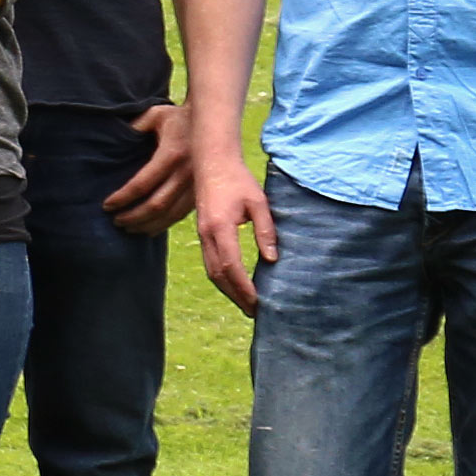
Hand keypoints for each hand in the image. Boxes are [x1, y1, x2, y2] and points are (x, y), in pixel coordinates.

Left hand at [97, 103, 195, 231]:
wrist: (213, 121)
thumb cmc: (177, 117)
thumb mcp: (154, 116)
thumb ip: (134, 128)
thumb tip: (112, 144)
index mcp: (172, 154)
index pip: (142, 184)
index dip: (123, 198)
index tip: (107, 205)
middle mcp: (187, 172)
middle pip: (156, 205)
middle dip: (133, 216)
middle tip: (115, 221)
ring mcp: (197, 185)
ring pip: (170, 214)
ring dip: (147, 225)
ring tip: (127, 228)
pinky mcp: (202, 192)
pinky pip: (181, 214)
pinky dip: (163, 225)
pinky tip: (149, 229)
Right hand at [192, 132, 274, 316]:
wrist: (211, 163)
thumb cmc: (238, 180)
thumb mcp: (259, 202)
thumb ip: (266, 230)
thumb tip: (272, 260)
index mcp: (221, 227)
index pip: (232, 265)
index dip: (244, 287)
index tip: (258, 302)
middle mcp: (207, 235)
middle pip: (219, 275)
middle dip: (236, 296)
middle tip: (254, 312)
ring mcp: (202, 236)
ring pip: (212, 272)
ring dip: (228, 290)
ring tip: (245, 304)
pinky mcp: (203, 234)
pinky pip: (210, 263)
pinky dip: (222, 279)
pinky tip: (234, 285)